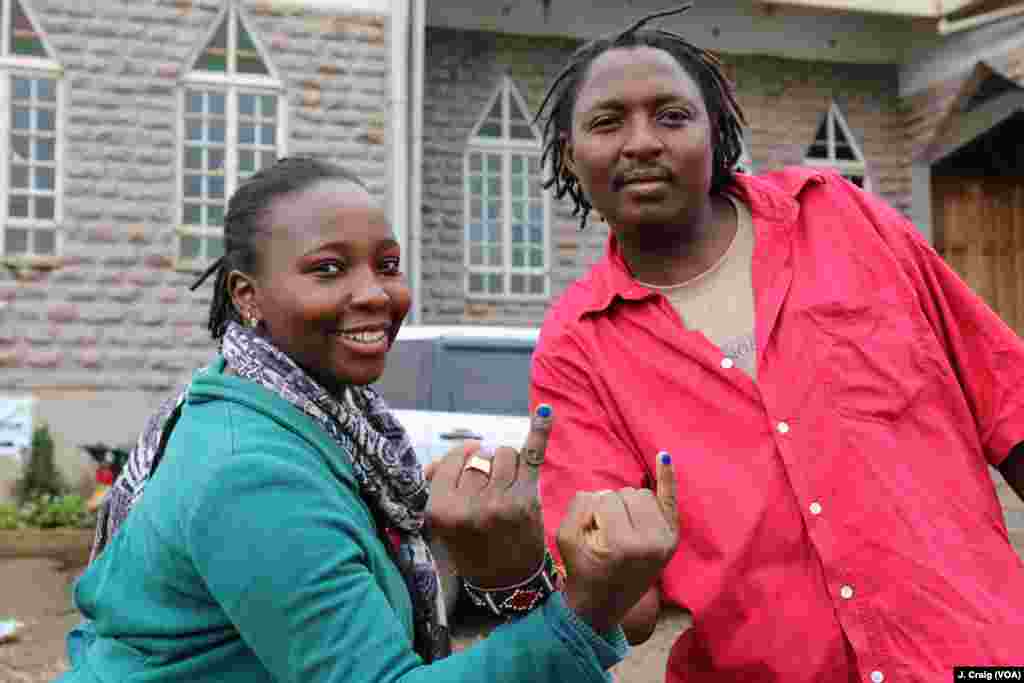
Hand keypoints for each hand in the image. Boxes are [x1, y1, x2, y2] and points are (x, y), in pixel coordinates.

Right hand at [425, 405, 553, 587]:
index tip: (468, 461)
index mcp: (442, 511)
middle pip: (479, 458)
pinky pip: (531, 455)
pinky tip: (544, 412)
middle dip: (485, 467)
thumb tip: (441, 460)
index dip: (462, 458)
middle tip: (490, 491)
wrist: (508, 583)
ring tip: (507, 485)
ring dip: (506, 463)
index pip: (452, 461)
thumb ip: (437, 487)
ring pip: (504, 453)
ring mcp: (501, 502)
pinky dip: (538, 431)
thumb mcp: (443, 525)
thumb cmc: (473, 549)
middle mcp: (470, 506)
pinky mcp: (528, 499)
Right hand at [557, 452, 678, 633]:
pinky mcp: (671, 540)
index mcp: (624, 545)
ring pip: (642, 494)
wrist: (600, 606)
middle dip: (609, 507)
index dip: (592, 512)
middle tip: (603, 534)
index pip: (605, 499)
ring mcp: (666, 541)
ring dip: (625, 504)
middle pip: (627, 493)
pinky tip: (664, 456)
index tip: (590, 535)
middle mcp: (651, 542)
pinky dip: (667, 478)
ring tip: (617, 530)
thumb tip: (604, 493)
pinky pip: (670, 501)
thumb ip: (581, 504)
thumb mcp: (565, 536)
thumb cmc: (580, 569)